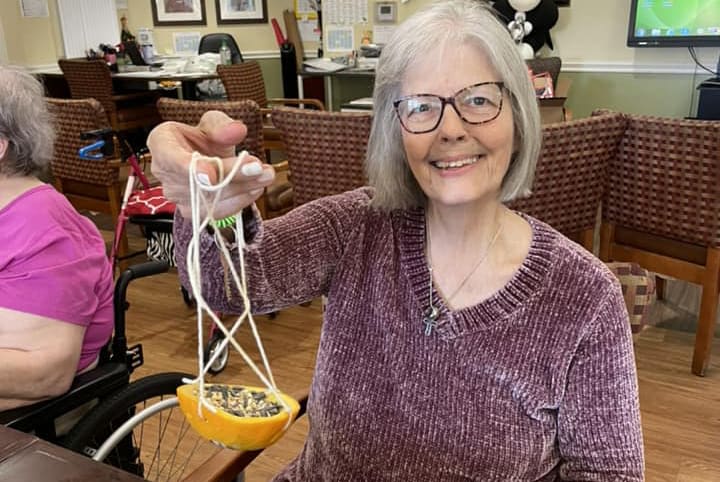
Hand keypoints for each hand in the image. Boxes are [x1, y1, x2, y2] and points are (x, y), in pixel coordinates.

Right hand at [148, 110, 274, 217]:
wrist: (204, 157)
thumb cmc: (202, 139)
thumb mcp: (212, 123)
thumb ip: (222, 125)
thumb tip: (236, 130)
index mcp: (162, 143)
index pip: (171, 158)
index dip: (191, 168)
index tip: (212, 173)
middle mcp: (165, 174)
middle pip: (198, 181)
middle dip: (232, 174)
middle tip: (257, 166)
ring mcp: (178, 196)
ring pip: (211, 199)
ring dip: (242, 188)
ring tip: (265, 175)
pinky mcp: (195, 212)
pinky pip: (218, 211)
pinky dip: (241, 200)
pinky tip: (256, 187)